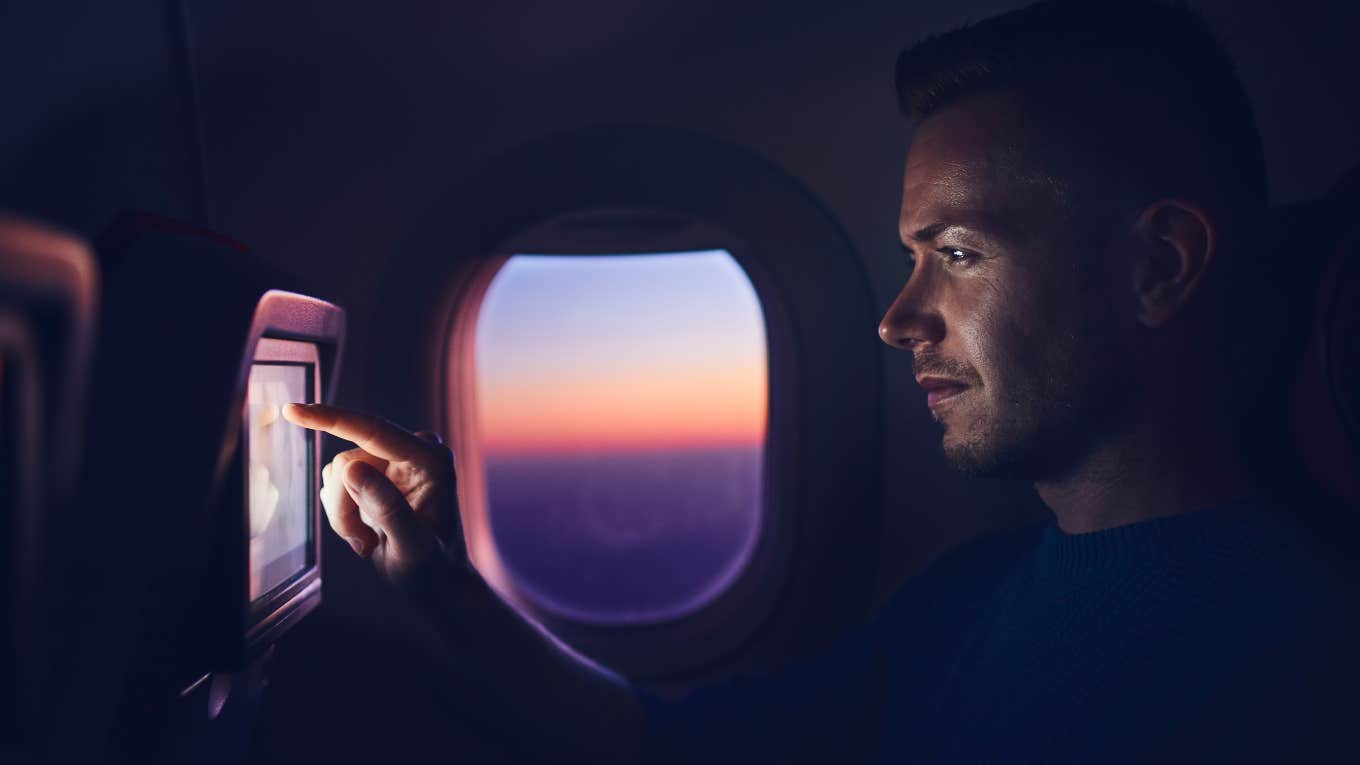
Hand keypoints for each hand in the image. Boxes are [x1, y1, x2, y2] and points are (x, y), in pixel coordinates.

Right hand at [281, 403, 465, 583]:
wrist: (435, 584)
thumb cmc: (433, 569)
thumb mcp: (413, 547)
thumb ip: (386, 508)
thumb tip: (353, 469)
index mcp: (430, 459)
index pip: (372, 430)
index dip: (330, 419)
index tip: (292, 410)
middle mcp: (413, 452)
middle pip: (347, 460)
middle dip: (344, 505)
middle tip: (362, 543)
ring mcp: (393, 462)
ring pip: (337, 473)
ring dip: (342, 513)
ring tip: (368, 541)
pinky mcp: (377, 474)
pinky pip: (336, 484)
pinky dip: (341, 515)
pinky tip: (366, 534)